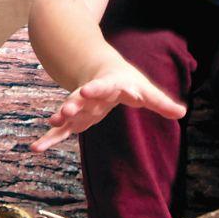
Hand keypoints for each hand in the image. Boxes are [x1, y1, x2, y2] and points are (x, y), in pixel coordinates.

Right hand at [30, 57, 187, 150]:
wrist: (100, 69)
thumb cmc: (126, 80)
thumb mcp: (145, 89)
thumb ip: (160, 102)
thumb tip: (182, 112)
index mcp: (109, 84)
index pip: (103, 86)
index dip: (96, 89)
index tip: (87, 91)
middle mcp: (90, 93)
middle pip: (81, 98)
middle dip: (73, 104)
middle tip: (65, 110)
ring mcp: (80, 104)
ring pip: (68, 111)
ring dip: (60, 117)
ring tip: (51, 123)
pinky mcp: (75, 117)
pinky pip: (60, 129)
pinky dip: (49, 138)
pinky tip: (36, 148)